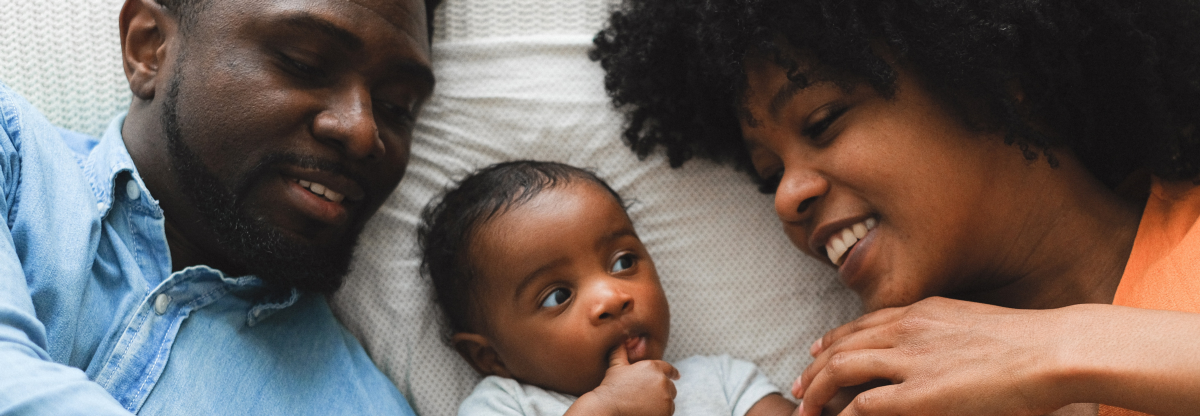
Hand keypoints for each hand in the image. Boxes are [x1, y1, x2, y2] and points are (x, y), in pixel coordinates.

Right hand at [576, 346, 678, 415]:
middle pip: (670, 388)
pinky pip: (668, 413)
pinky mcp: (666, 412)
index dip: (673, 373)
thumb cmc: (611, 387)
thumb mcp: (616, 365)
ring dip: (662, 404)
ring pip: (669, 402)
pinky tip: (648, 413)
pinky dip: (661, 413)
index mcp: (653, 367)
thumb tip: (621, 337)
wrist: (609, 407)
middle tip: (648, 398)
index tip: (677, 376)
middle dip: (662, 392)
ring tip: (646, 406)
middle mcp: (662, 381)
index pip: (669, 369)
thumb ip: (621, 350)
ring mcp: (665, 398)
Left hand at [794, 297, 1068, 415]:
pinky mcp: (919, 394)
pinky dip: (843, 414)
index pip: (863, 323)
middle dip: (814, 368)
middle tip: (799, 386)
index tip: (818, 352)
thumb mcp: (974, 326)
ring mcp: (911, 359)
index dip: (835, 339)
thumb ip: (944, 335)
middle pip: (842, 345)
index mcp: (923, 312)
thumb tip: (937, 354)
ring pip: (841, 370)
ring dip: (817, 391)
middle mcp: (908, 329)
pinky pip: (864, 404)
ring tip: (804, 409)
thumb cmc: (1029, 343)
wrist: (1054, 349)